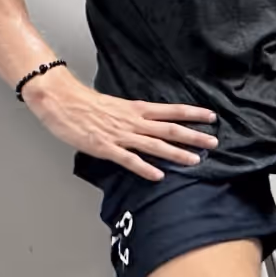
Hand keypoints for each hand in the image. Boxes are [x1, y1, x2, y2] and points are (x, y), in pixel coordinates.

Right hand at [23, 69, 217, 180]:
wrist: (61, 101)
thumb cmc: (85, 103)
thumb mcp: (116, 106)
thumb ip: (133, 116)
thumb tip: (150, 124)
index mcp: (136, 109)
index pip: (170, 110)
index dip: (192, 114)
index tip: (211, 117)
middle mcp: (133, 121)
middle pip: (169, 128)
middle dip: (193, 136)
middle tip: (214, 142)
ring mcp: (121, 135)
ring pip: (155, 145)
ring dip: (176, 153)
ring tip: (195, 160)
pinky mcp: (106, 148)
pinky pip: (129, 160)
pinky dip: (145, 168)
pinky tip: (158, 175)